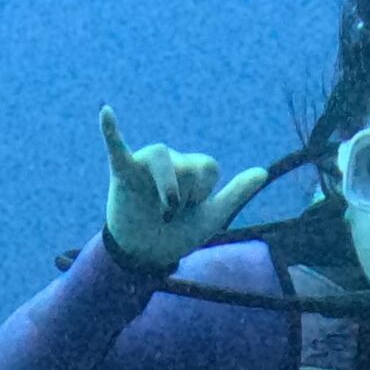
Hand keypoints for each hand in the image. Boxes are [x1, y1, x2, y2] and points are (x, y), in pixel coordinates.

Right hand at [100, 106, 267, 272]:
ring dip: (169, 187)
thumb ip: (236, 194)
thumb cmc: (177, 234)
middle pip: (187, 164)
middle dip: (185, 197)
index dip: (205, 192)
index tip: (192, 210)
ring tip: (166, 210)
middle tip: (170, 215)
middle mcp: (170, 161)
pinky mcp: (122, 173)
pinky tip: (106, 113)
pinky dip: (111, 131)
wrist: (147, 256)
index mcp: (190, 167)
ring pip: (162, 157)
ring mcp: (144, 165)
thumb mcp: (211, 217)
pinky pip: (116, 148)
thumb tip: (263, 172)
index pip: (208, 165)